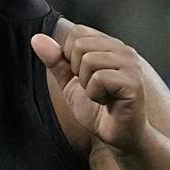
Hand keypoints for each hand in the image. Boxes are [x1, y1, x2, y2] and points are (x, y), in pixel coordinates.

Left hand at [31, 26, 148, 153]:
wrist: (118, 137)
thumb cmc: (98, 110)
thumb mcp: (69, 83)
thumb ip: (55, 61)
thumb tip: (36, 38)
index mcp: (110, 46)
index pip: (78, 32)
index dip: (70, 56)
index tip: (83, 77)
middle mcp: (124, 50)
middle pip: (80, 45)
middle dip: (77, 72)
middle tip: (93, 89)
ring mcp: (131, 65)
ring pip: (89, 60)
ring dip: (87, 85)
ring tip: (101, 95)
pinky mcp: (134, 82)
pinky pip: (99, 79)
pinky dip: (95, 95)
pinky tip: (107, 102)